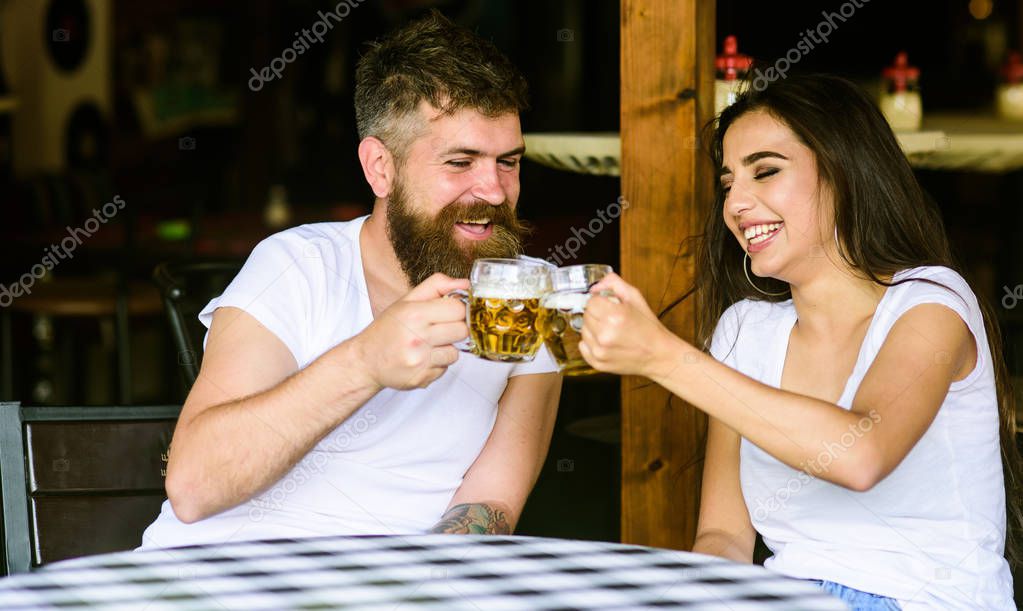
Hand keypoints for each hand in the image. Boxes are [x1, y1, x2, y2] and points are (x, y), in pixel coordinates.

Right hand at [350, 273, 469, 389]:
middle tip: (440, 328)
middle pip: (462, 330)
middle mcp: (417, 338)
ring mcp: (420, 361)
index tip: (450, 311)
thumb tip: (465, 284)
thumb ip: (436, 286)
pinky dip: (437, 364)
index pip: (458, 308)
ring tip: (429, 345)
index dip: (457, 309)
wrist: (366, 360)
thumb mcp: (406, 300)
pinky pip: (445, 369)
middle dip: (455, 328)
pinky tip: (423, 359)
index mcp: (414, 314)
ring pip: (455, 353)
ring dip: (446, 348)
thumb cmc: (387, 330)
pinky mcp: (422, 378)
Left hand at [579, 273, 683, 377]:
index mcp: (615, 316)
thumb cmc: (648, 327)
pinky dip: (591, 343)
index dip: (600, 302)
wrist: (658, 355)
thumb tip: (594, 287)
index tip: (609, 306)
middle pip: (586, 316)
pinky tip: (605, 342)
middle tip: (612, 319)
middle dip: (597, 315)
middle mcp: (605, 335)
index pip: (591, 302)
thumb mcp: (635, 297)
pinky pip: (582, 346)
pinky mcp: (597, 363)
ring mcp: (600, 351)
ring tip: (610, 331)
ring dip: (593, 328)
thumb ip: (613, 283)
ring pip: (583, 331)